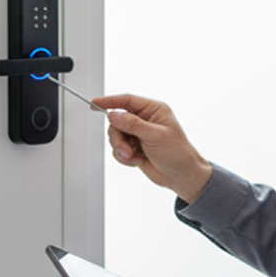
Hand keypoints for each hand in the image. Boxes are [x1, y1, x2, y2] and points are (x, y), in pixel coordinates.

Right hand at [92, 93, 212, 202]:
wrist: (181, 176)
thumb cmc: (178, 154)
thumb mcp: (155, 136)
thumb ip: (133, 124)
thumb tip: (114, 114)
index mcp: (154, 110)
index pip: (127, 100)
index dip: (109, 101)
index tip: (94, 103)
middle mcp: (145, 120)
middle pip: (117, 121)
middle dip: (118, 137)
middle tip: (126, 150)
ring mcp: (139, 134)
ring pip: (116, 136)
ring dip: (121, 149)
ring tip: (133, 157)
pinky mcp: (134, 147)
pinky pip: (118, 149)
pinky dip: (124, 158)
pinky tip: (137, 161)